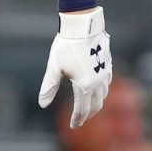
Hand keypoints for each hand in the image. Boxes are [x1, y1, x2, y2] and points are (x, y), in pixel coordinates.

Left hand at [38, 7, 111, 127]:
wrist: (83, 26)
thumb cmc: (66, 45)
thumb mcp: (54, 67)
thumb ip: (49, 87)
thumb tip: (42, 104)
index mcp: (84, 86)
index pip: (82, 109)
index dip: (77, 119)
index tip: (73, 126)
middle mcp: (98, 83)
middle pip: (95, 106)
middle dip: (87, 115)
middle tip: (80, 120)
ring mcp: (105, 74)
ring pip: (103, 96)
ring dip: (95, 104)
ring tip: (88, 106)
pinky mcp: (108, 65)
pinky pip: (107, 85)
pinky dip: (102, 92)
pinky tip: (97, 89)